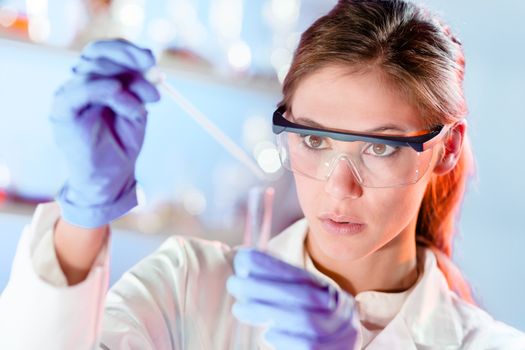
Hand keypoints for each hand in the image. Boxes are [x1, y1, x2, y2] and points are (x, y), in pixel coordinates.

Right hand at [50, 39, 159, 227]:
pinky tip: (123, 98)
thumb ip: (140, 89)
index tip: (151, 59)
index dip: (128, 50)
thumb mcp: (138, 111)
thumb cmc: (122, 144)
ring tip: (142, 107)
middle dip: (128, 58)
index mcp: (98, 80)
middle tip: (153, 70)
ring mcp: (70, 95)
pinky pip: (80, 90)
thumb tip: (152, 69)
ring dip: (125, 83)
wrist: (110, 177)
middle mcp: (81, 84)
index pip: (107, 51)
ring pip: (93, 70)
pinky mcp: (62, 111)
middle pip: (97, 53)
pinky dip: (104, 88)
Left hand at [227, 248, 358, 349]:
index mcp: (328, 291)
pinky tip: (267, 334)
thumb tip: (240, 257)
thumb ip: (275, 286)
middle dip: (265, 286)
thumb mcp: (296, 305)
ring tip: (240, 308)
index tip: (243, 258)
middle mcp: (340, 308)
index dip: (274, 265)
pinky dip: (286, 339)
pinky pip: (311, 345)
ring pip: (305, 319)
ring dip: (268, 311)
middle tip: (233, 283)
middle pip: (303, 294)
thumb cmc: (306, 331)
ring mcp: (342, 331)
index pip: (302, 274)